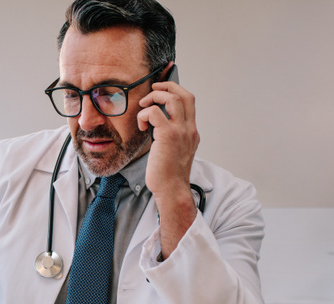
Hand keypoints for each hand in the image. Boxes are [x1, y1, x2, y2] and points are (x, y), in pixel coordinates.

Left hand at [137, 73, 199, 257]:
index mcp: (191, 131)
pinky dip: (145, 114)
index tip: (164, 82)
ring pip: (171, 99)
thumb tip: (156, 127)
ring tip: (144, 108)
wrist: (172, 191)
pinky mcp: (168, 136)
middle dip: (166, 86)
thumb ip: (170, 137)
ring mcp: (180, 132)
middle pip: (184, 94)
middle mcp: (189, 129)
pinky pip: (155, 113)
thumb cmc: (168, 176)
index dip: (176, 87)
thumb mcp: (173, 152)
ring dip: (154, 98)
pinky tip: (141, 124)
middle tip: (152, 91)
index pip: (189, 100)